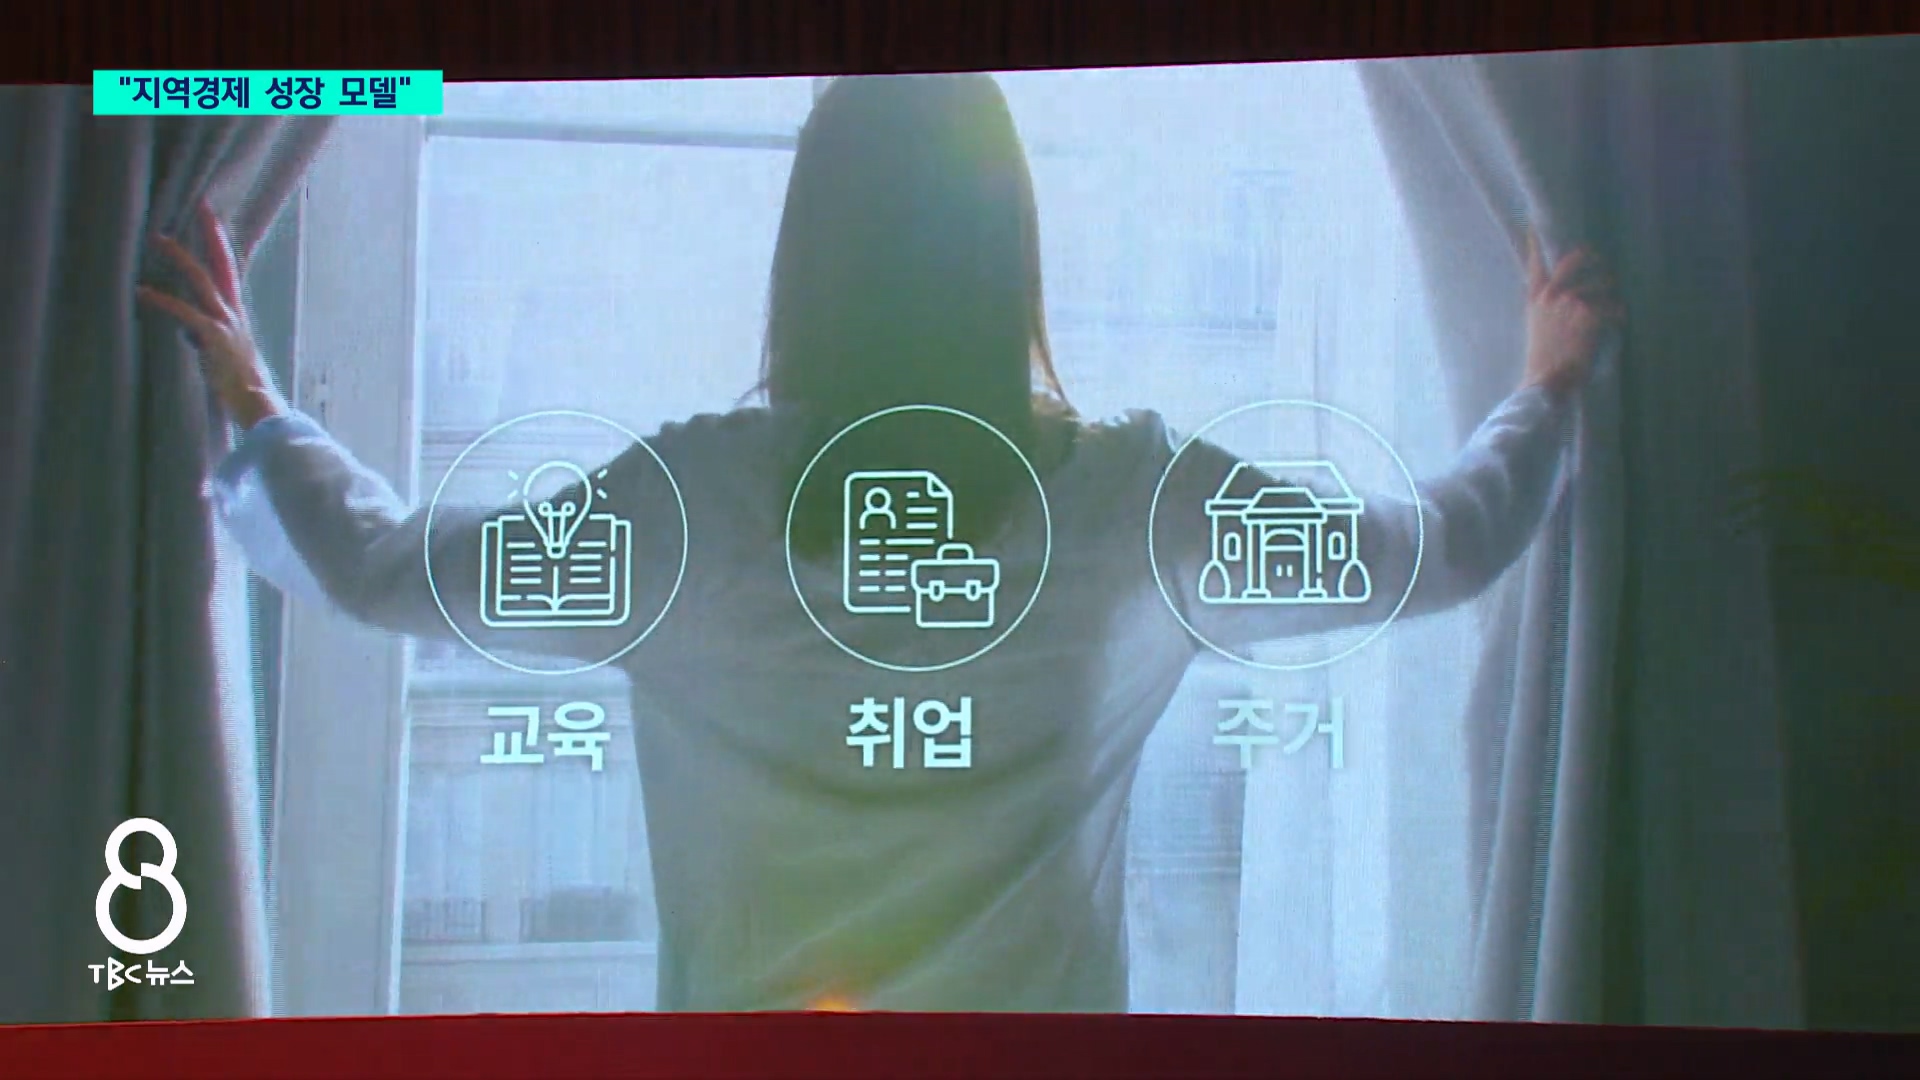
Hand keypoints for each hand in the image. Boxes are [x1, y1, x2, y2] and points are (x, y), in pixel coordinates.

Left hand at [138, 198, 286, 429]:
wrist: (258, 404)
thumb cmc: (243, 386)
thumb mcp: (226, 353)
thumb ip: (208, 336)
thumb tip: (190, 332)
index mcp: (238, 315)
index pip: (230, 270)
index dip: (220, 242)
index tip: (211, 216)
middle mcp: (234, 313)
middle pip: (222, 265)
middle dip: (211, 235)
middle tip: (200, 206)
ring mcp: (226, 324)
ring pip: (202, 280)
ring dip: (180, 257)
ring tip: (159, 238)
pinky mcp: (214, 338)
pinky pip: (185, 312)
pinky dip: (163, 300)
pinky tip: (143, 292)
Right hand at [1522, 231, 1625, 396]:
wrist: (1545, 381)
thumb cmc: (1542, 358)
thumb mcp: (1536, 324)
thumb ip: (1545, 304)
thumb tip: (1563, 292)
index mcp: (1535, 297)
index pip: (1535, 262)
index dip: (1536, 241)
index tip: (1533, 223)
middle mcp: (1552, 294)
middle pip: (1575, 258)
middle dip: (1593, 257)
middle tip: (1602, 262)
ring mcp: (1570, 303)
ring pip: (1602, 284)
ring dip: (1612, 294)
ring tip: (1614, 305)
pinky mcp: (1589, 316)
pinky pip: (1614, 307)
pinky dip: (1619, 315)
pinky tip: (1618, 322)